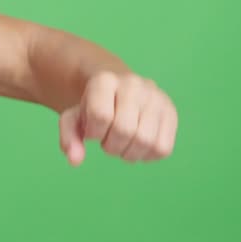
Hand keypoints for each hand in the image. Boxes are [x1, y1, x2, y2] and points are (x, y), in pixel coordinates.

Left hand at [58, 71, 177, 165]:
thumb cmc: (94, 107)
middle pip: (124, 130)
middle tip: (108, 141)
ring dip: (129, 154)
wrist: (118, 91)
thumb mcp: (74, 117)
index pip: (100, 116)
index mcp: (105, 80)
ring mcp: (156, 97)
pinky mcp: (171, 112)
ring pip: (146, 141)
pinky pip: (163, 148)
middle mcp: (133, 84)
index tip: (93, 131)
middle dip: (111, 146)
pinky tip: (137, 146)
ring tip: (123, 144)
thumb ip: (69, 137)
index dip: (94, 133)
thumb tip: (74, 161)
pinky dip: (147, 156)